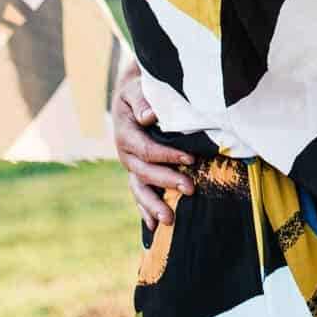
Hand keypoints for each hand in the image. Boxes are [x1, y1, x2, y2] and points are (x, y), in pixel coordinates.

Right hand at [113, 61, 194, 227]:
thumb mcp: (136, 89)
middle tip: (190, 189)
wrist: (129, 97)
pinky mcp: (136, 172)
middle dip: (167, 181)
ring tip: (169, 221)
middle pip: (145, 173)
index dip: (168, 156)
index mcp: (125, 134)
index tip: (191, 159)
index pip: (147, 150)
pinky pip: (139, 193)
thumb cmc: (138, 90)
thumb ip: (142, 101)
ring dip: (153, 205)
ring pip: (139, 189)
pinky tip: (154, 227)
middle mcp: (125, 154)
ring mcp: (130, 166)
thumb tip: (149, 116)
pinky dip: (145, 209)